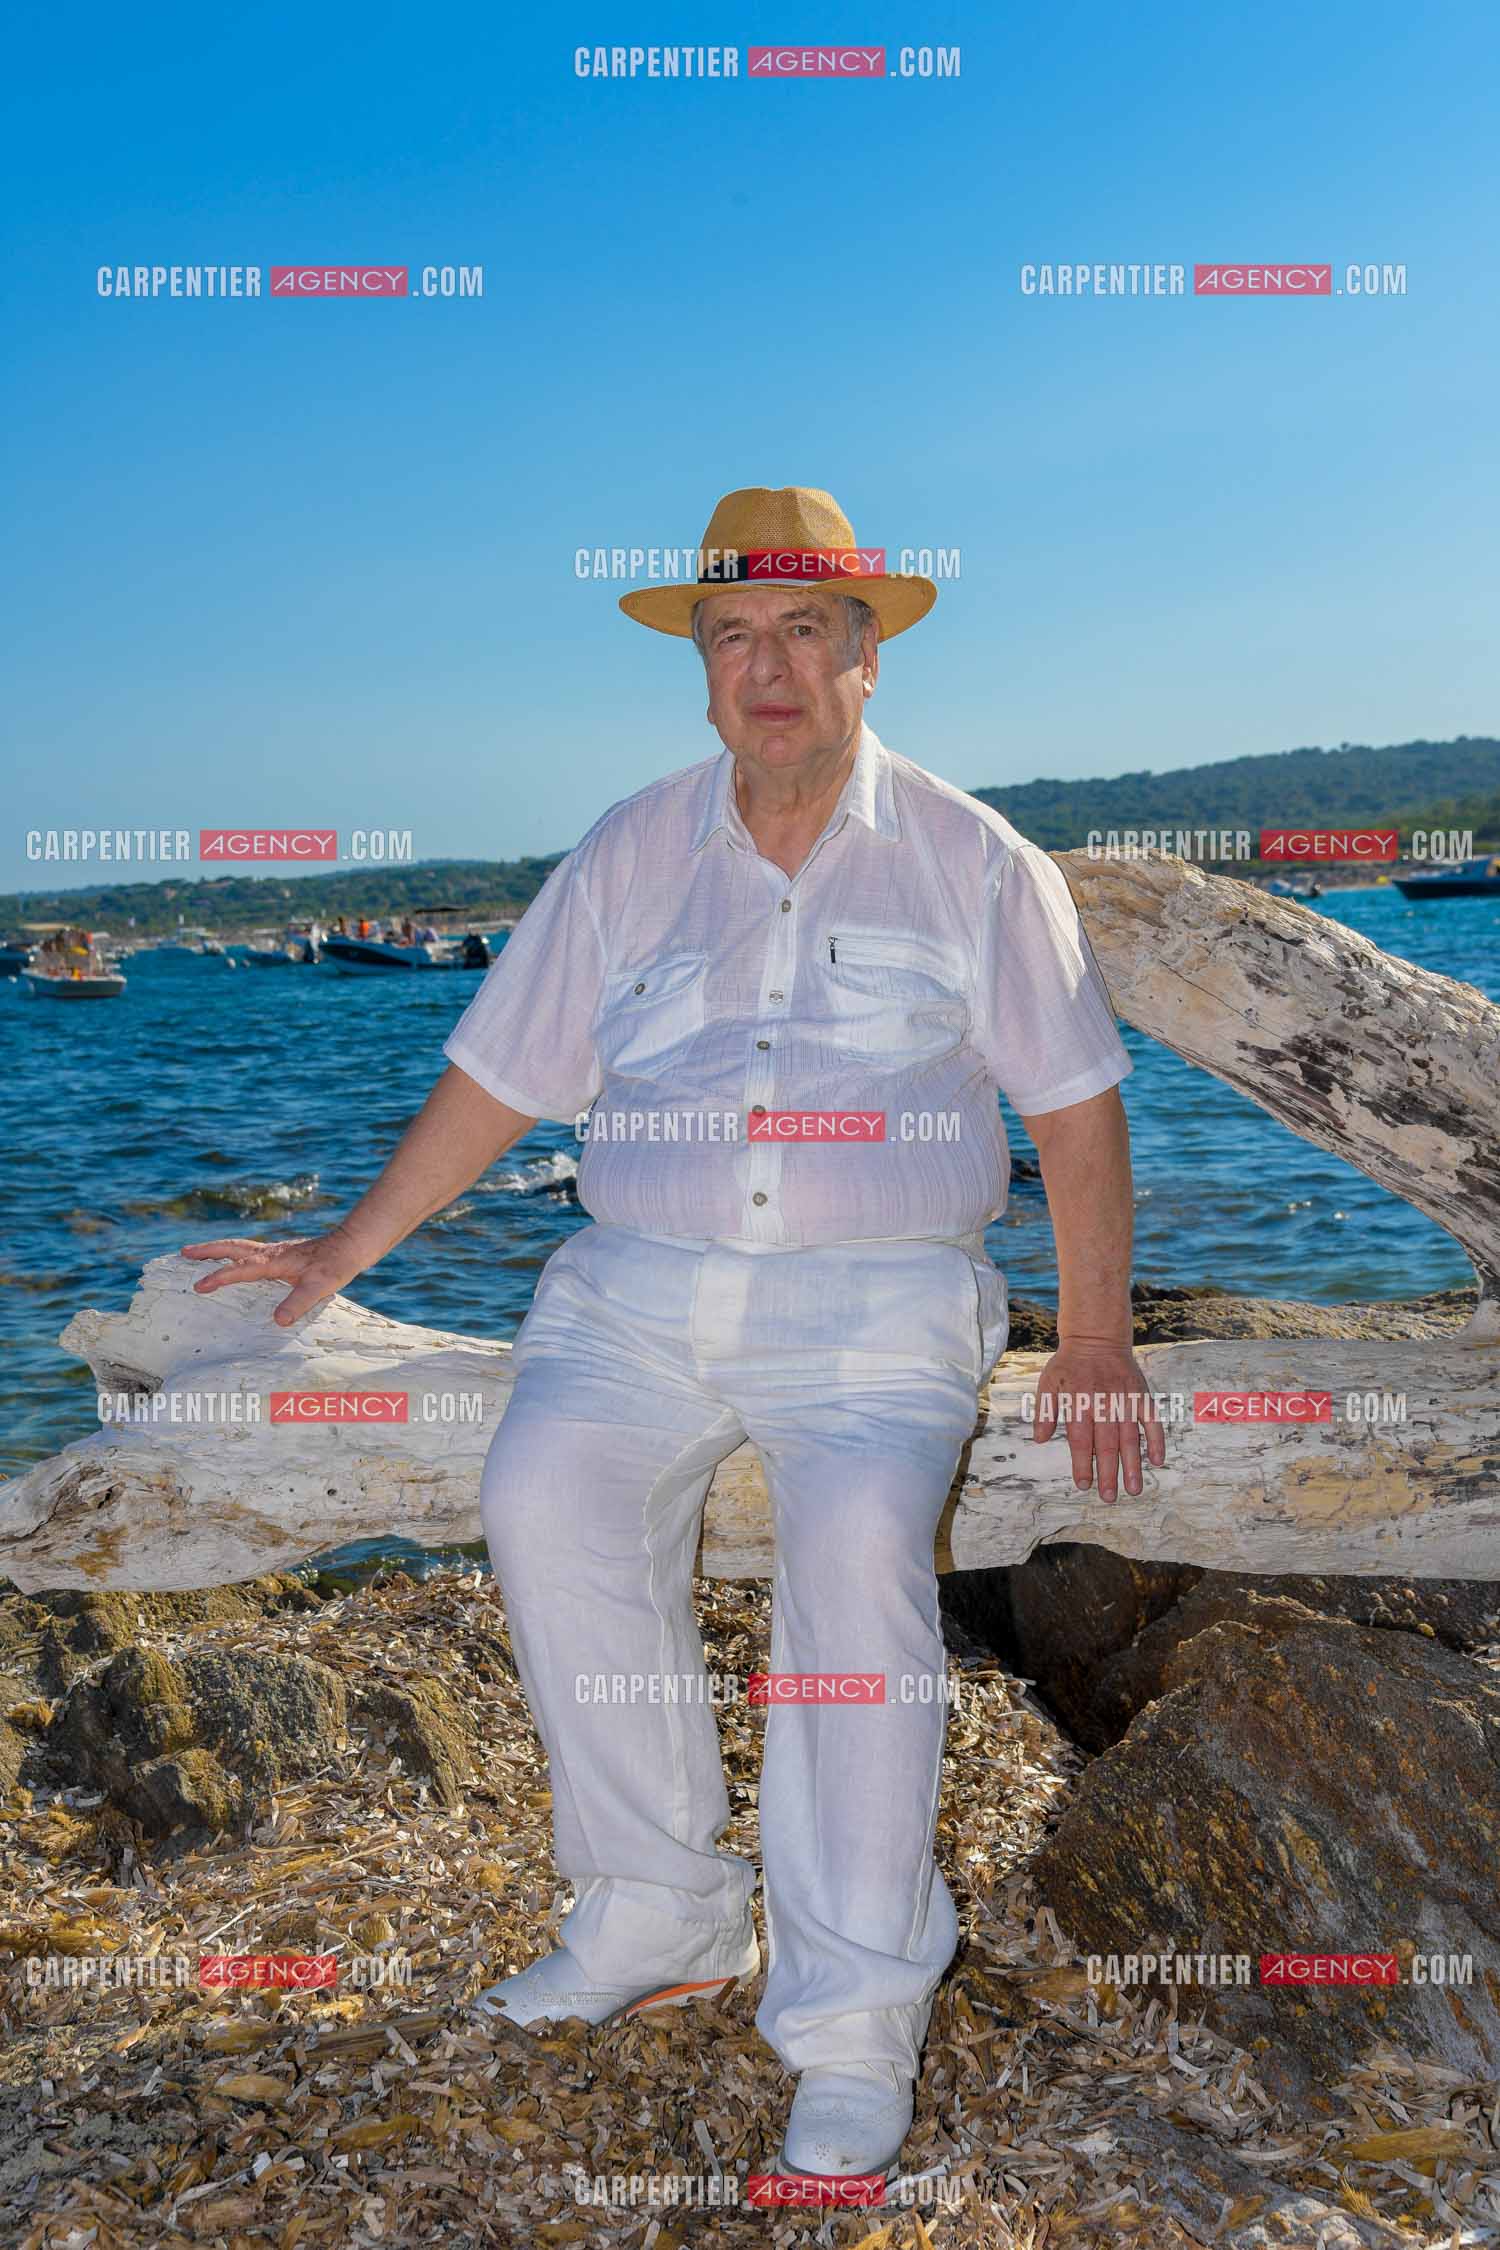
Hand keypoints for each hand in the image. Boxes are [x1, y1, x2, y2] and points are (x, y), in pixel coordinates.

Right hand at [179, 1226, 369, 1328]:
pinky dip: (234, 1253)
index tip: (198, 1286)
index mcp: (274, 1261)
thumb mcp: (319, 1287)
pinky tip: (233, 1261)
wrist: (350, 1246)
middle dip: (206, 1251)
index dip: (219, 1277)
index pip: (240, 1269)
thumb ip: (298, 1303)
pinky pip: (249, 1252)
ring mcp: (275, 1252)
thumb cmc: (335, 1266)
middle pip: (232, 1248)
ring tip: (197, 1253)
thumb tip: (278, 1321)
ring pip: (239, 1247)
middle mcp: (270, 1253)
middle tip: (182, 1252)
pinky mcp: (281, 1254)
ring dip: (217, 1249)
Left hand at [1031, 1337, 1165, 1502]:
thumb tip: (1040, 1439)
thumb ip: (1045, 1412)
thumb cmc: (1069, 1364)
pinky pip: (1152, 1421)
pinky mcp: (1142, 1396)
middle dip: (1108, 1473)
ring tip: (1135, 1489)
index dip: (1082, 1464)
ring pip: (1130, 1438)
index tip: (1084, 1484)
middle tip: (1109, 1497)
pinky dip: (1156, 1440)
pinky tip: (1157, 1460)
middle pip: (1107, 1445)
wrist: (1097, 1337)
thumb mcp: (1048, 1383)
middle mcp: (1104, 1404)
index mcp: (1079, 1403)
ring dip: (1133, 1465)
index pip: (1081, 1440)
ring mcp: (1125, 1401)